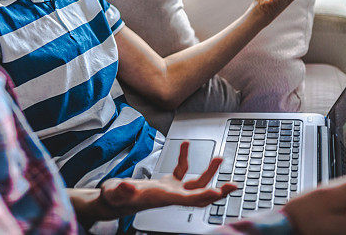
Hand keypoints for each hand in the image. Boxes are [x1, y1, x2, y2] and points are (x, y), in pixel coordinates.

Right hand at [91, 141, 236, 219]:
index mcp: (161, 198)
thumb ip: (121, 190)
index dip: (203, 196)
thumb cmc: (113, 198)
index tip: (218, 192)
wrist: (112, 201)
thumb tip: (128, 187)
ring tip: (219, 158)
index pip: (187, 200)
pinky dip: (185, 158)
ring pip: (195, 183)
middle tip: (233, 185)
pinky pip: (181, 171)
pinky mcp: (166, 184)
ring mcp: (169, 190)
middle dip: (217, 191)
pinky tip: (186, 144)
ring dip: (209, 172)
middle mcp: (170, 196)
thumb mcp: (114, 193)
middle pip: (199, 196)